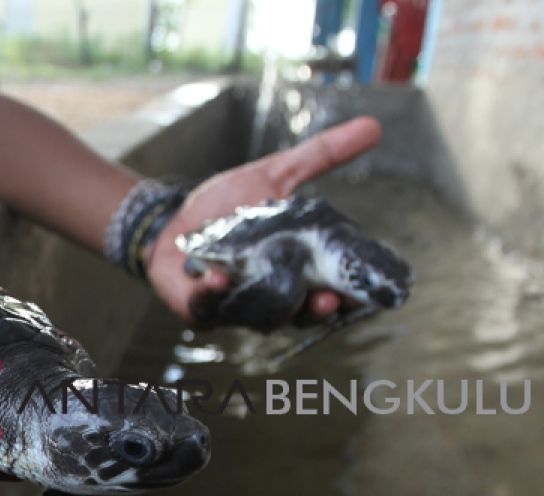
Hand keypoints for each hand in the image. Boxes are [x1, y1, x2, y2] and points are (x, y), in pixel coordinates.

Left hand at [146, 117, 382, 324]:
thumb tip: (374, 126)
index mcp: (295, 273)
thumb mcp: (274, 174)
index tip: (361, 292)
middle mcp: (269, 298)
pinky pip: (206, 307)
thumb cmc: (227, 204)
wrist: (172, 217)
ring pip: (257, 318)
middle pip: (299, 315)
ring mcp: (233, 305)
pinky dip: (212, 294)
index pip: (328, 294)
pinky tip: (218, 278)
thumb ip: (320, 157)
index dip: (345, 299)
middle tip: (328, 300)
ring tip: (276, 289)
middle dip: (315, 311)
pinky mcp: (197, 306)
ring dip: (269, 309)